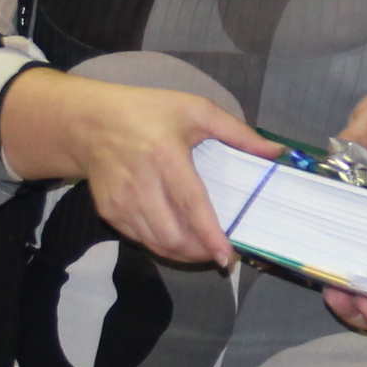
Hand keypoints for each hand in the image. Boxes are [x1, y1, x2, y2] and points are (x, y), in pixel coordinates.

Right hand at [0, 70, 278, 265]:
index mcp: (166, 156)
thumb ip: (238, 132)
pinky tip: (177, 237)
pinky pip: (140, 239)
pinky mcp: (109, 212)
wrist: (90, 121)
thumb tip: (276, 152)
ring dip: (183, 254)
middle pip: (172, 235)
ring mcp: (121, 201)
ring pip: (156, 244)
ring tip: (202, 249)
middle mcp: (140, 183)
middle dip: (199, 253)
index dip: (210, 236)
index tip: (227, 257)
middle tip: (219, 252)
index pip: (191, 205)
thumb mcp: (196, 109)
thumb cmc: (149, 112)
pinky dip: (162, 245)